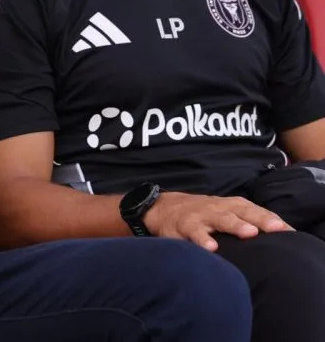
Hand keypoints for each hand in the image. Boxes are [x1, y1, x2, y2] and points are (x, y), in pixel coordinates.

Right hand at [144, 191, 293, 250]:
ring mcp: (202, 217)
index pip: (257, 212)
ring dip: (235, 225)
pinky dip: (202, 240)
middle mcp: (220, 209)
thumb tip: (282, 236)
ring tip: (249, 233)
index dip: (273, 221)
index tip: (290, 232)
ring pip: (221, 219)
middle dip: (259, 220)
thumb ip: (250, 220)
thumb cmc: (204, 214)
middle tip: (276, 229)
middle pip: (243, 212)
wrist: (163, 208)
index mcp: (233, 206)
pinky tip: (211, 248)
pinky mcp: (185, 227)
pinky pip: (194, 234)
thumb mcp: (227, 211)